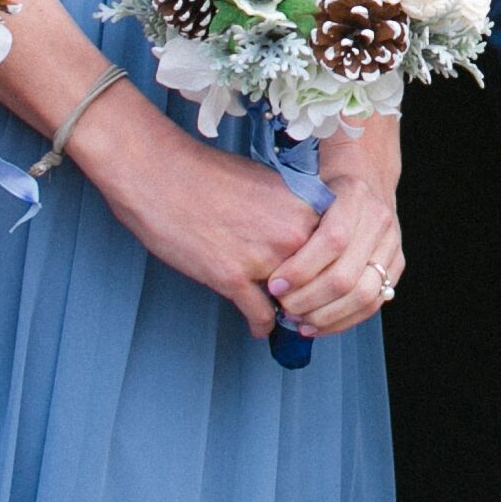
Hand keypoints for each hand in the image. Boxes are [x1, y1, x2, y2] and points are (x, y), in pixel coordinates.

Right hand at [84, 110, 320, 332]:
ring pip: (294, 302)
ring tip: (288, 319)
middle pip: (321, 279)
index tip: (327, 282)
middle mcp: (292, 233)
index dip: (332, 269)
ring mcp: (264, 258)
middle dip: (314, 296)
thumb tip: (305, 238)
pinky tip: (259, 327)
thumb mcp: (267, 184)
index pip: (337, 250)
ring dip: (290, 313)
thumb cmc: (210, 175)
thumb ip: (292, 212)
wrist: (162, 175)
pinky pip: (261, 316)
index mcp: (305, 206)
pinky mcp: (232, 278)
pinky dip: (261, 325)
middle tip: (309, 308)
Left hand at [268, 167, 404, 336]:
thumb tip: (259, 271)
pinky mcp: (397, 264)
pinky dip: (343, 321)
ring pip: (364, 295)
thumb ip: (288, 224)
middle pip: (346, 275)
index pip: (332, 240)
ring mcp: (392, 243)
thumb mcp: (302, 192)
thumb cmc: (322, 188)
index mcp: (354, 194)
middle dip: (309, 299)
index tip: (274, 285)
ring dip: (326, 316)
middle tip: (282, 307)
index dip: (301, 269)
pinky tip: (316, 325)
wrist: (364, 175)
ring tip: (297, 320)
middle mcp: (379, 218)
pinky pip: (374, 303)